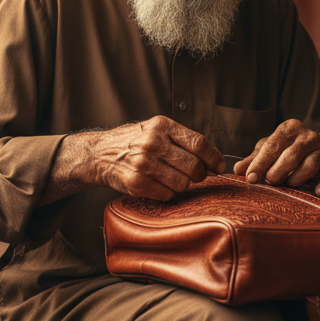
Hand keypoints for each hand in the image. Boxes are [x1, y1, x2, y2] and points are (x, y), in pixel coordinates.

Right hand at [60, 116, 224, 200]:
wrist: (100, 154)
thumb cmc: (134, 142)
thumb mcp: (156, 129)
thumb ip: (182, 140)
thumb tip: (213, 161)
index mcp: (161, 126)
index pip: (199, 143)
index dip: (213, 158)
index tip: (218, 166)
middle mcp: (152, 143)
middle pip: (194, 166)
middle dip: (199, 174)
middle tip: (195, 175)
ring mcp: (144, 164)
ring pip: (183, 183)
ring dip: (182, 184)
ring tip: (171, 177)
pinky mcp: (137, 183)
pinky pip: (167, 194)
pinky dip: (167, 192)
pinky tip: (158, 184)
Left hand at [232, 119, 319, 197]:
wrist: (314, 151)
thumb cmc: (285, 151)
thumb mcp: (268, 151)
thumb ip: (253, 160)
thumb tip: (237, 169)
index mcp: (288, 128)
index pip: (272, 146)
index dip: (260, 163)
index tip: (250, 178)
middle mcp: (307, 136)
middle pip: (291, 154)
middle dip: (278, 171)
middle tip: (271, 182)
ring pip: (310, 164)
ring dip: (297, 178)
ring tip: (289, 185)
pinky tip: (318, 192)